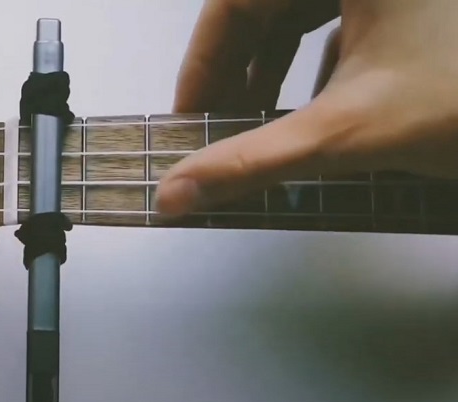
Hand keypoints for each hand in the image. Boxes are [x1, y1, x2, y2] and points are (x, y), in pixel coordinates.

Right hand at [156, 0, 457, 214]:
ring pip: (303, 10)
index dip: (202, 64)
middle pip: (267, 7)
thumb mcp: (350, 131)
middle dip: (239, 71)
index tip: (190, 116)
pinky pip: (344, 15)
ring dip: (276, 66)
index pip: (234, 2)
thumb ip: (252, 163)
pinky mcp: (411, 4)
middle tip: (219, 126)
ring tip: (262, 120)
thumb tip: (180, 193)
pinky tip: (323, 100)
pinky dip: (322, 58)